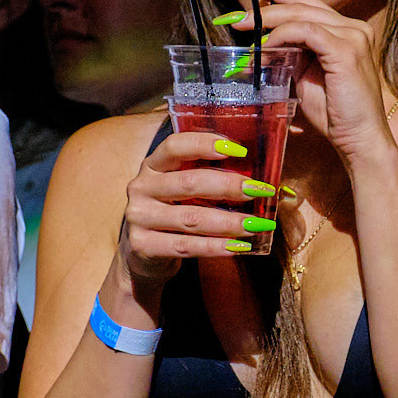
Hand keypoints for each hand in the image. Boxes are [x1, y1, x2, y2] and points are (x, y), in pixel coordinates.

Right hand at [114, 130, 279, 291]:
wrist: (141, 252)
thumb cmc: (172, 212)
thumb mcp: (180, 188)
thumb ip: (206, 176)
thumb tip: (255, 176)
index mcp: (152, 165)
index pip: (175, 146)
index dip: (205, 144)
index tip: (239, 150)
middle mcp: (141, 187)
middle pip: (188, 183)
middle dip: (229, 186)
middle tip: (259, 190)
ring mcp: (138, 217)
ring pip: (191, 218)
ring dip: (228, 222)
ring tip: (255, 225)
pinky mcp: (142, 245)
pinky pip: (185, 246)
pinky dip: (214, 247)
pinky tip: (237, 246)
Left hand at [223, 0, 395, 168]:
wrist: (360, 139)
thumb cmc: (335, 113)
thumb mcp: (307, 76)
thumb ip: (292, 55)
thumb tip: (262, 45)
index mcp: (346, 31)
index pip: (308, 2)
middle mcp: (353, 27)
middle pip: (302, 3)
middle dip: (264, 3)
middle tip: (235, 14)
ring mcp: (353, 36)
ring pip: (301, 14)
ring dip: (266, 21)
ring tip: (242, 28)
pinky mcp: (346, 50)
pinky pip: (305, 31)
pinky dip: (281, 36)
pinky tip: (265, 48)